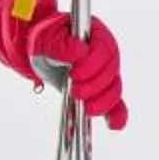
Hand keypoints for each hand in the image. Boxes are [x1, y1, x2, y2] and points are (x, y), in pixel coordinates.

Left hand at [0, 0, 129, 129]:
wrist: (41, 53)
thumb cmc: (46, 41)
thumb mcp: (46, 38)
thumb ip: (60, 44)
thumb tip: (78, 50)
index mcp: (96, 35)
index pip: (103, 49)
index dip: (92, 65)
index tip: (74, 74)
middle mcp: (106, 54)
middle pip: (111, 72)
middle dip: (95, 86)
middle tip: (76, 92)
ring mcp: (105, 73)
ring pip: (113, 89)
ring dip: (102, 102)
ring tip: (87, 109)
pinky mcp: (101, 91)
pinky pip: (115, 103)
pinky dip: (117, 115)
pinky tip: (114, 125)